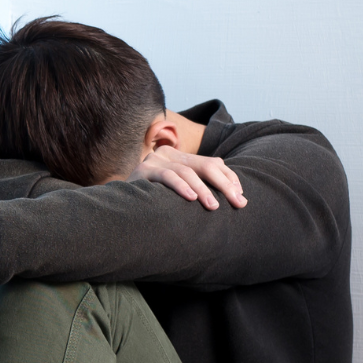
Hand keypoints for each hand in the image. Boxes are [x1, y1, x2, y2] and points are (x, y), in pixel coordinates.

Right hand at [129, 147, 245, 209]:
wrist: (121, 208)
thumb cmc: (156, 203)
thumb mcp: (183, 193)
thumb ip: (203, 188)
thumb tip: (239, 194)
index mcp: (180, 157)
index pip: (212, 163)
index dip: (229, 179)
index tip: (241, 197)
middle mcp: (168, 154)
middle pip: (205, 165)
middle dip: (224, 184)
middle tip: (237, 203)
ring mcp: (154, 160)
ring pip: (187, 171)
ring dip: (203, 189)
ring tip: (213, 206)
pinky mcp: (143, 171)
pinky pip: (167, 176)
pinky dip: (181, 187)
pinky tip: (191, 198)